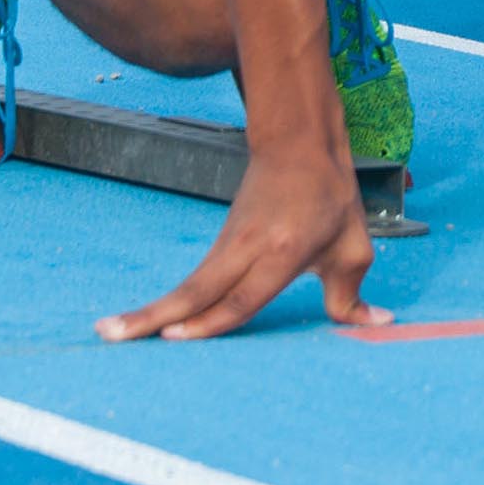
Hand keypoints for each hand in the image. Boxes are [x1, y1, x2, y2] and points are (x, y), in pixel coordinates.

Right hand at [97, 145, 390, 341]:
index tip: (172, 339)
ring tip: (107, 333)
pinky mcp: (220, 245)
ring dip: (147, 311)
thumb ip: (353, 294)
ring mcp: (228, 244)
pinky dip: (168, 303)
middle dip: (151, 317)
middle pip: (195, 291)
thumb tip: (376, 324)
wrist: (298, 145)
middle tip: (110, 336)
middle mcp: (248, 248)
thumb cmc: (329, 198)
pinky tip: (144, 323)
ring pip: (187, 286)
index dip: (208, 321)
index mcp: (282, 250)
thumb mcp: (352, 247)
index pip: (241, 295)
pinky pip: (195, 282)